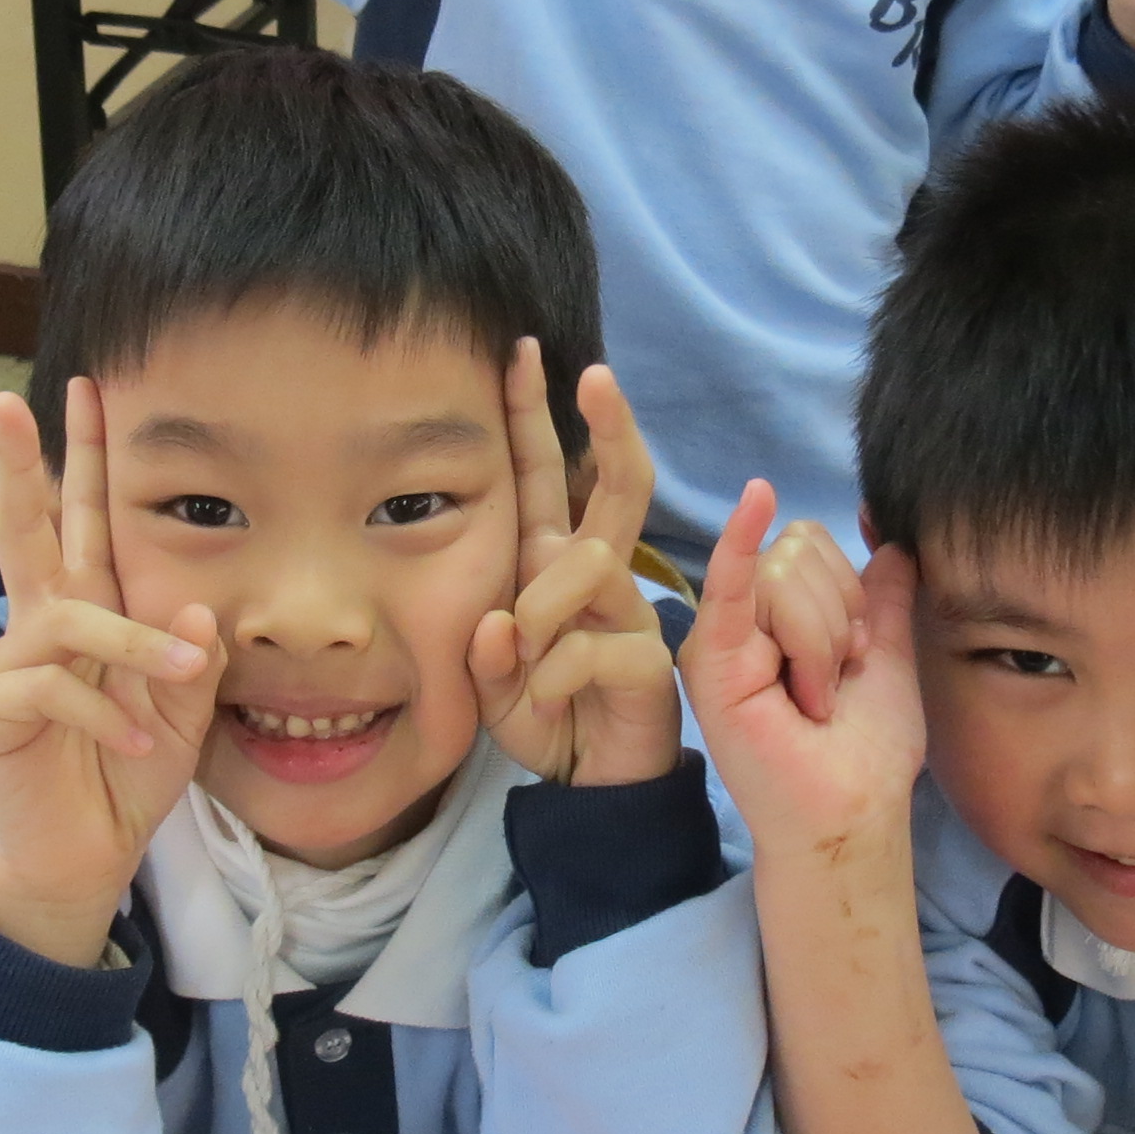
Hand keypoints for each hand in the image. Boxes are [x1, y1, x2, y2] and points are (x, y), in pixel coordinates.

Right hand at [0, 383, 219, 964]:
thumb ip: (191, 661)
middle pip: (27, 528)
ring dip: (131, 642)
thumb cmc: (126, 774)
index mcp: (86, 611)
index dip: (81, 458)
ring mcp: (9, 663)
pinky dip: (101, 710)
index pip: (82, 521)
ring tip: (176, 677)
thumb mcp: (180, 714)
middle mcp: (41, 623)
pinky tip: (133, 739)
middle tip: (7, 402)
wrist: (84, 855)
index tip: (85, 388)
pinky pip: (47, 686)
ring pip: (65, 617)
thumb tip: (199, 608)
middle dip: (23, 464)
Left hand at [464, 347, 677, 785]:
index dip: (533, 415)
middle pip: (617, 483)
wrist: (588, 782)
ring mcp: (628, 610)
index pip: (545, 476)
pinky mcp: (648, 655)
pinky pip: (592, 642)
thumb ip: (486, 651)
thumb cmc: (539, 714)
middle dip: (607, 427)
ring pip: (589, 563)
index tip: (520, 351)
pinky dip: (553, 673)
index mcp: (549, 563)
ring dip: (542, 607)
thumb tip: (498, 626)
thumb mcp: (490, 683)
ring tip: (521, 656)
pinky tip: (543, 701)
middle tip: (595, 375)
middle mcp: (595, 574)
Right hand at [681, 485, 925, 852]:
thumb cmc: (864, 751)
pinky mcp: (714, 662)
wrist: (852, 814)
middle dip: (832, 616)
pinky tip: (757, 499)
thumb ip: (883, 596)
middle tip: (829, 683)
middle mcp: (740, 619)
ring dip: (818, 642)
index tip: (853, 653)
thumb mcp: (885, 655)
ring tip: (812, 698)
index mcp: (776, 613)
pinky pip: (731, 584)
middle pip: (795, 551)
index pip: (808, 542)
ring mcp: (720, 638)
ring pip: (783, 574)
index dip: (845, 588)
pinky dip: (740, 541)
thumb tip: (889, 534)